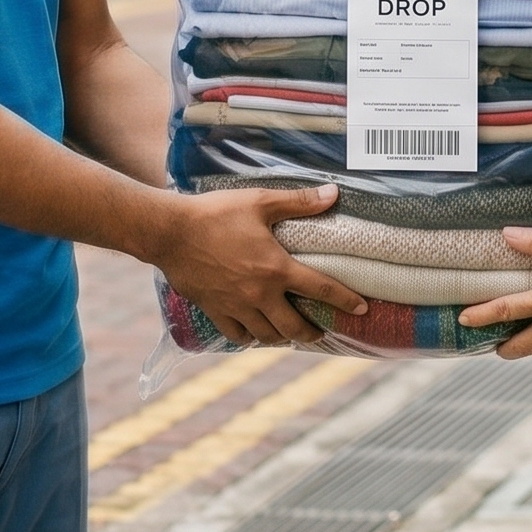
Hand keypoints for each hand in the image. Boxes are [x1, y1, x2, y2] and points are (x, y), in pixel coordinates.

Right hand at [148, 184, 368, 345]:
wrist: (170, 232)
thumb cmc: (215, 214)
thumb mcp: (259, 202)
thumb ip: (299, 202)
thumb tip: (333, 194)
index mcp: (276, 269)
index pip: (322, 289)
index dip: (346, 301)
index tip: (362, 309)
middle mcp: (260, 294)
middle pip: (294, 327)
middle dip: (312, 333)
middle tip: (320, 331)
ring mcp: (236, 306)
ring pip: (267, 336)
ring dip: (282, 337)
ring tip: (288, 332)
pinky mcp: (214, 310)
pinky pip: (237, 335)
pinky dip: (249, 337)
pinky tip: (253, 333)